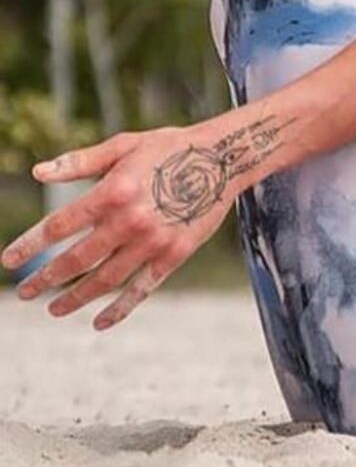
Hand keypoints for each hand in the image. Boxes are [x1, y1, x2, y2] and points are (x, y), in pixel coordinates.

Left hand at [0, 111, 295, 328]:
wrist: (224, 158)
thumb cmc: (170, 147)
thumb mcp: (125, 145)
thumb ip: (81, 162)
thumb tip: (38, 173)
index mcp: (113, 191)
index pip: (59, 225)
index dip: (30, 245)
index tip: (9, 260)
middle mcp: (129, 220)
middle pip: (77, 259)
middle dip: (46, 278)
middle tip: (26, 291)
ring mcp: (153, 241)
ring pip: (105, 280)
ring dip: (75, 298)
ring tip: (54, 309)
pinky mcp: (175, 254)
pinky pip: (142, 288)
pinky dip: (120, 309)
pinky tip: (100, 321)